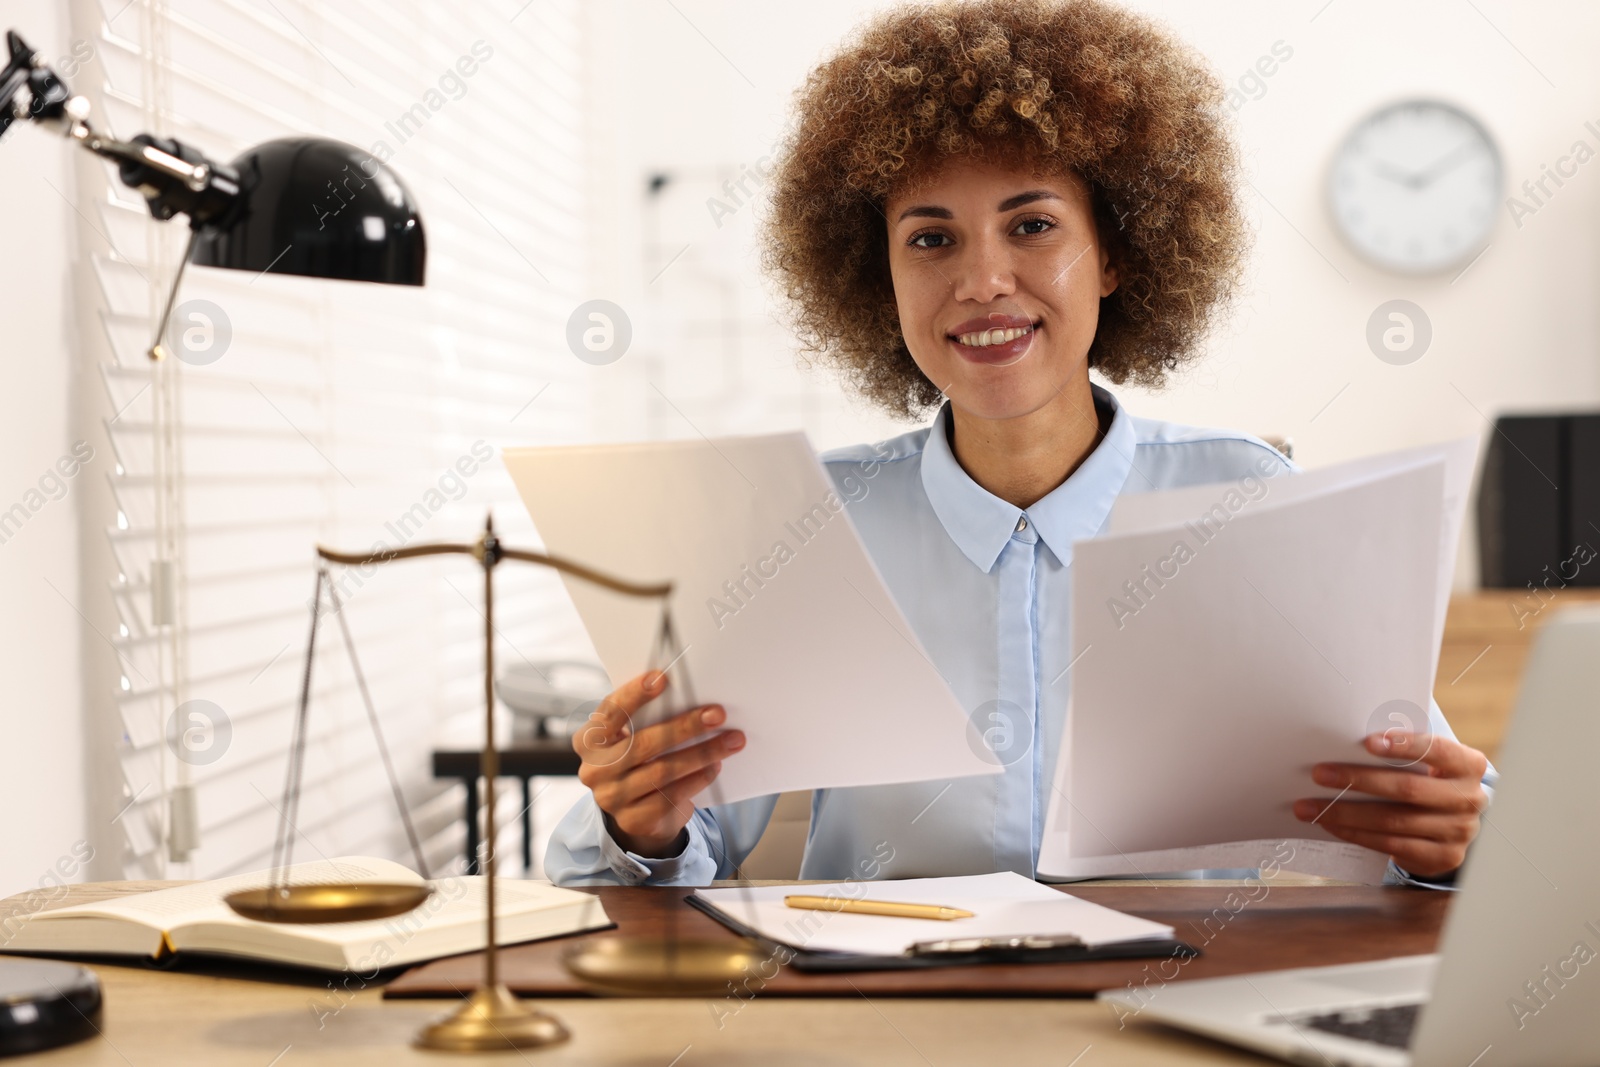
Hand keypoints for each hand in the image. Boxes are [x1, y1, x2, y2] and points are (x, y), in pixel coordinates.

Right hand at [573, 670, 744, 857]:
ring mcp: (611, 798)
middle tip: (717, 714)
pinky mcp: (633, 820)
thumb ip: (646, 719)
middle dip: (685, 726)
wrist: (636, 812)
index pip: (609, 712)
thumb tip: (690, 694)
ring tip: (730, 740)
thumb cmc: (638, 760)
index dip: (634, 694)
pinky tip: (715, 766)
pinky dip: (697, 779)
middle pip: (643, 743)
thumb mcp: (632, 738)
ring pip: (662, 771)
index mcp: (589, 741)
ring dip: (702, 753)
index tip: (662, 678)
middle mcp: (594, 770)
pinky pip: (671, 797)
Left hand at [1293, 730, 1488, 877]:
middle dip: (1358, 780)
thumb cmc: (1427, 778)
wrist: (1451, 822)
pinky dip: (1356, 834)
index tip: (1367, 742)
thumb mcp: (1425, 762)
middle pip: (1407, 789)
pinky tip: (1330, 824)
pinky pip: (1391, 846)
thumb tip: (1346, 741)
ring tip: (1309, 806)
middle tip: (1319, 774)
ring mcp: (1459, 832)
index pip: (1438, 750)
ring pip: (1393, 821)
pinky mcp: (1442, 857)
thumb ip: (1402, 751)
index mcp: (1468, 765)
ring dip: (1345, 813)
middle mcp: (1469, 799)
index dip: (1405, 745)